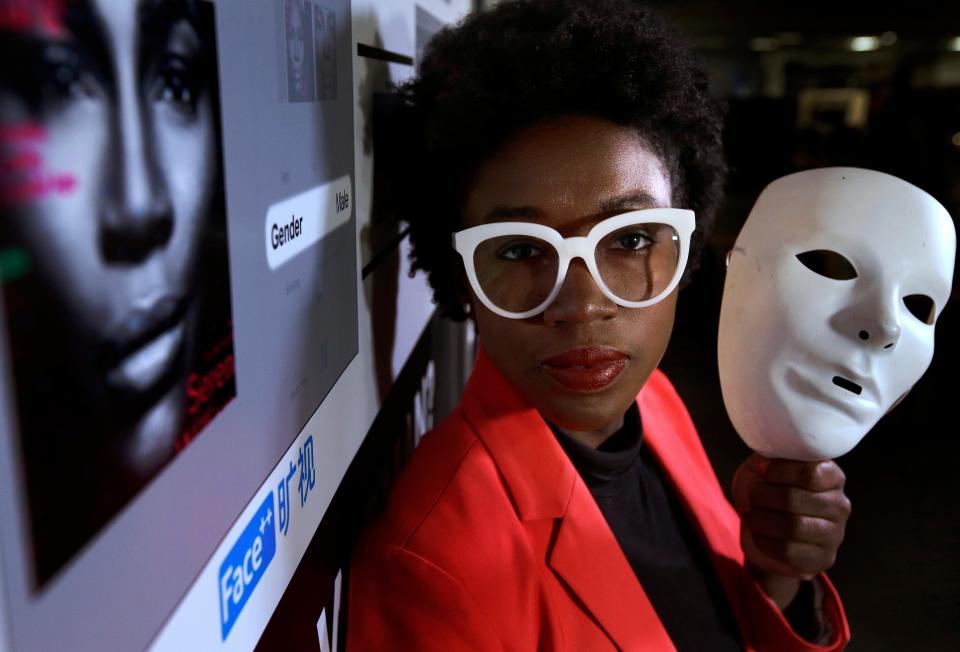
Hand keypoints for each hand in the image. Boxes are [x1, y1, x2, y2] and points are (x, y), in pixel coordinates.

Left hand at [731, 453, 850, 608]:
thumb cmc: (768, 491)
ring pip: (793, 526)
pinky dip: (764, 541)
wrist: (764, 530)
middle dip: (764, 495)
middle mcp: (839, 505)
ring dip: (761, 519)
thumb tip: (768, 453)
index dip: (780, 471)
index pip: (811, 473)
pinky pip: (789, 551)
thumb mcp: (766, 466)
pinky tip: (757, 533)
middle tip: (751, 495)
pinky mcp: (822, 559)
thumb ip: (771, 455)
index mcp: (832, 477)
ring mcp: (834, 535)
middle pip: (797, 499)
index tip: (761, 470)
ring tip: (750, 513)